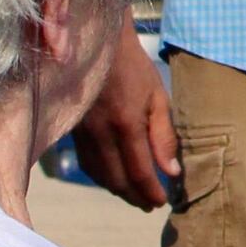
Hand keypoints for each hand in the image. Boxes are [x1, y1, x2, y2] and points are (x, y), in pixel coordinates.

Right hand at [70, 28, 177, 210]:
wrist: (97, 42)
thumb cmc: (134, 67)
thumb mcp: (158, 96)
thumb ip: (164, 136)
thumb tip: (172, 172)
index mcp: (126, 124)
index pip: (139, 172)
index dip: (151, 191)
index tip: (162, 201)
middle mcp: (101, 133)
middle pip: (117, 179)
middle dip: (134, 197)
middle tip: (150, 204)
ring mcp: (83, 132)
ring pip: (99, 174)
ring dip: (117, 189)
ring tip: (134, 196)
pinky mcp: (73, 128)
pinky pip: (86, 161)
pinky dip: (100, 175)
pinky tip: (113, 177)